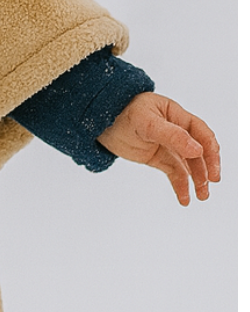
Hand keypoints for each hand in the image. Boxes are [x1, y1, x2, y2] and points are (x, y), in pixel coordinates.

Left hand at [97, 91, 220, 205]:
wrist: (98, 121)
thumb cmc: (121, 112)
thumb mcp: (146, 122)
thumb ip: (172, 135)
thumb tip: (198, 151)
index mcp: (176, 115)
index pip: (201, 132)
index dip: (210, 150)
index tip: (212, 168)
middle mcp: (176, 130)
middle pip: (198, 151)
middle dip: (205, 168)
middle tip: (209, 184)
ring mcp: (166, 145)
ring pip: (187, 164)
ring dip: (196, 180)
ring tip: (202, 196)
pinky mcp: (157, 157)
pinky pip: (173, 172)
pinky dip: (180, 185)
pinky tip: (185, 199)